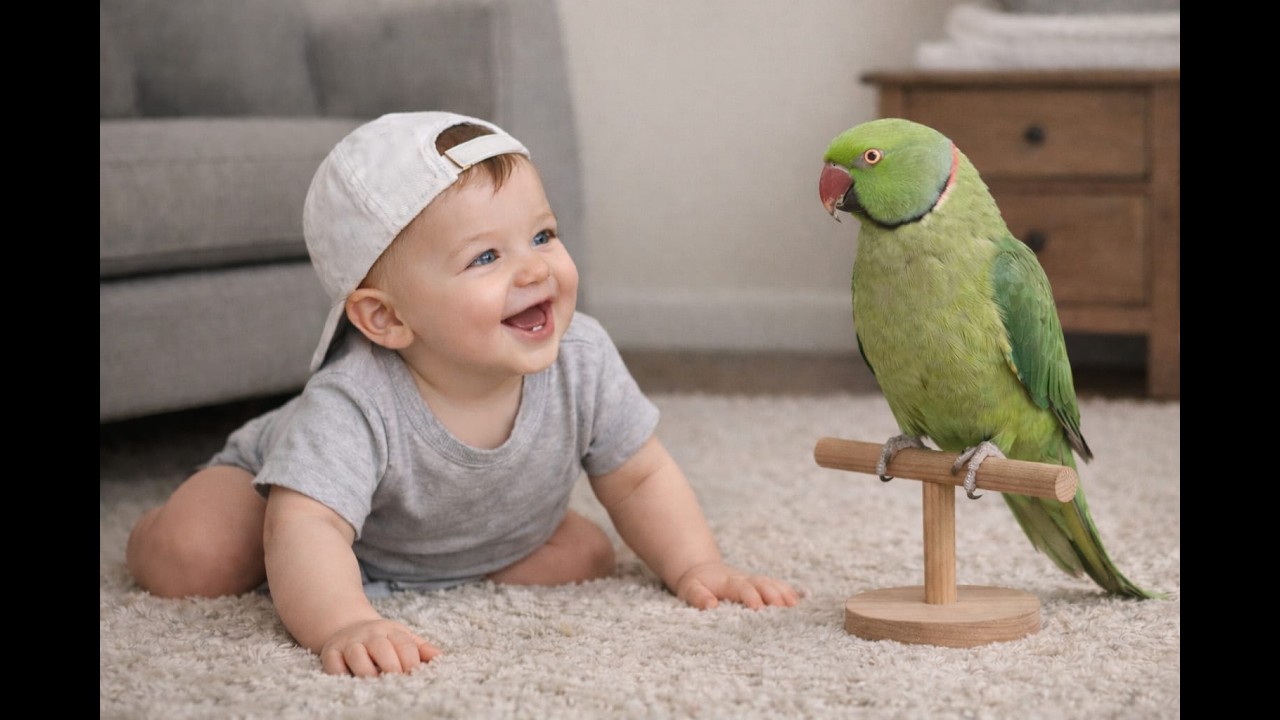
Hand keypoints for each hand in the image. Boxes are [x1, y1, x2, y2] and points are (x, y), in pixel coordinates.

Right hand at [319, 618, 440, 676]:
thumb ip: (420, 648)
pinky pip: (333, 664)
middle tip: (398, 682)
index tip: (415, 676)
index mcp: (391, 631)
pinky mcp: (330, 652)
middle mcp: (369, 635)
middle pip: (381, 648)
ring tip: (376, 684)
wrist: (347, 625)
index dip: (411, 661)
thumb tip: (440, 657)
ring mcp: (349, 643)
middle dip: (391, 666)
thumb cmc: (382, 639)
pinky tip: (350, 683)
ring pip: (356, 655)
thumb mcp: (402, 637)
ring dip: (366, 671)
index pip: (403, 644)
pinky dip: (340, 673)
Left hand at [673, 562, 800, 609]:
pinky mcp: (759, 585)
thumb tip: (711, 605)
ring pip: (771, 584)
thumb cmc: (696, 585)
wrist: (702, 571)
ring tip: (795, 606)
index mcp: (728, 582)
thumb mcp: (690, 590)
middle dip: (773, 594)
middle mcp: (744, 579)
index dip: (751, 596)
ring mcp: (753, 581)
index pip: (742, 588)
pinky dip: (787, 592)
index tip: (759, 608)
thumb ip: (698, 597)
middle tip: (784, 607)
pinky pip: (776, 585)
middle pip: (762, 584)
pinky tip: (798, 602)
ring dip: (783, 593)